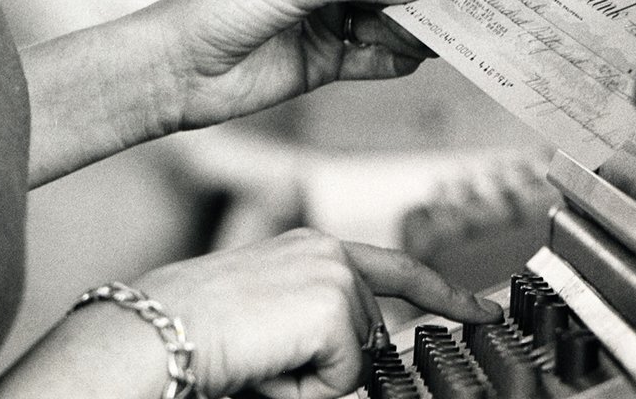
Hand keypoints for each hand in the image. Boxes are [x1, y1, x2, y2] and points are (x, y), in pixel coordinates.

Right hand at [136, 228, 502, 398]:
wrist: (153, 331)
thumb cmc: (194, 327)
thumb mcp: (269, 314)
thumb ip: (319, 321)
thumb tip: (358, 358)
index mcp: (312, 249)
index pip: (396, 270)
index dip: (446, 294)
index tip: (482, 312)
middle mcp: (328, 252)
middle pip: (370, 335)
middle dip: (328, 364)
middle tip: (264, 355)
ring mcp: (333, 276)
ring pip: (357, 360)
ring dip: (312, 378)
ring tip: (260, 356)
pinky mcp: (331, 305)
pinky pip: (344, 377)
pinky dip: (306, 389)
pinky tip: (267, 365)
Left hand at [141, 0, 442, 128]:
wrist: (180, 69)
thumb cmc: (225, 7)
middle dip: (424, 2)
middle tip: (463, 17)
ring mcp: (328, 20)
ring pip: (388, 24)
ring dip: (412, 34)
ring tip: (438, 43)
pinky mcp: (325, 61)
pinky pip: (372, 60)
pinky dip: (393, 60)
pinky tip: (411, 61)